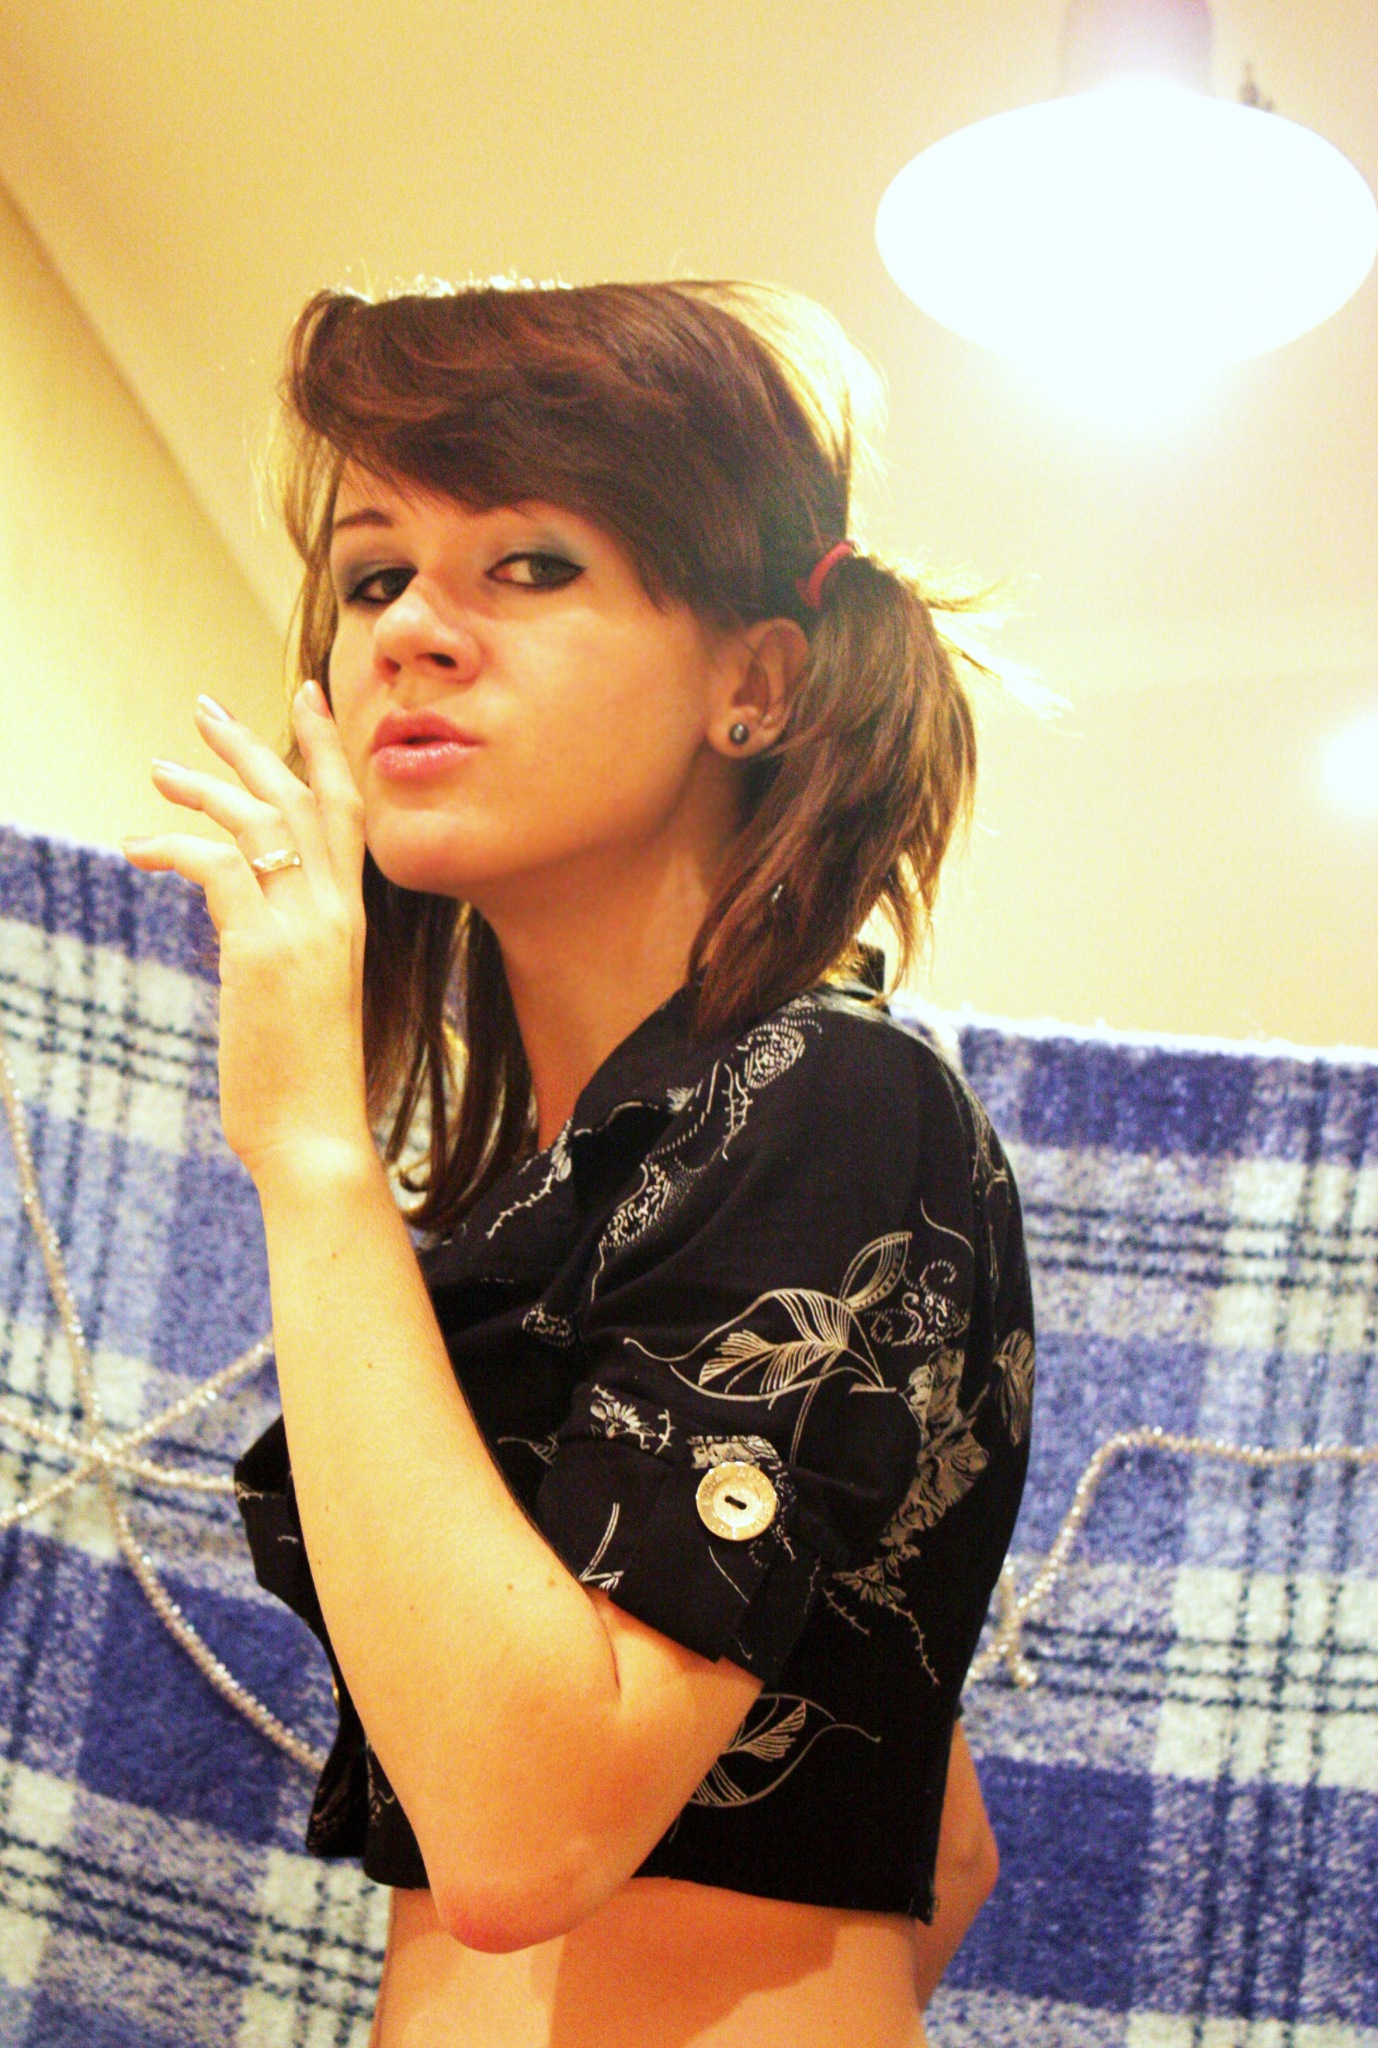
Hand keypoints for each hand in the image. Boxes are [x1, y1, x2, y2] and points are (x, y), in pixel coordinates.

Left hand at [121, 684, 373, 1185]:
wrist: (317, 1137)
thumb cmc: (306, 1078)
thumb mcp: (307, 992)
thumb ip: (285, 940)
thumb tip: (239, 912)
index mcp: (353, 920)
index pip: (348, 814)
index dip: (327, 750)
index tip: (309, 695)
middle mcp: (337, 913)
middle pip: (302, 798)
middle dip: (253, 746)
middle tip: (205, 709)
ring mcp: (304, 929)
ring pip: (261, 821)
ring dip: (204, 787)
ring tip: (159, 771)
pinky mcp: (263, 952)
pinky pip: (219, 867)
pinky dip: (174, 847)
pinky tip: (140, 848)